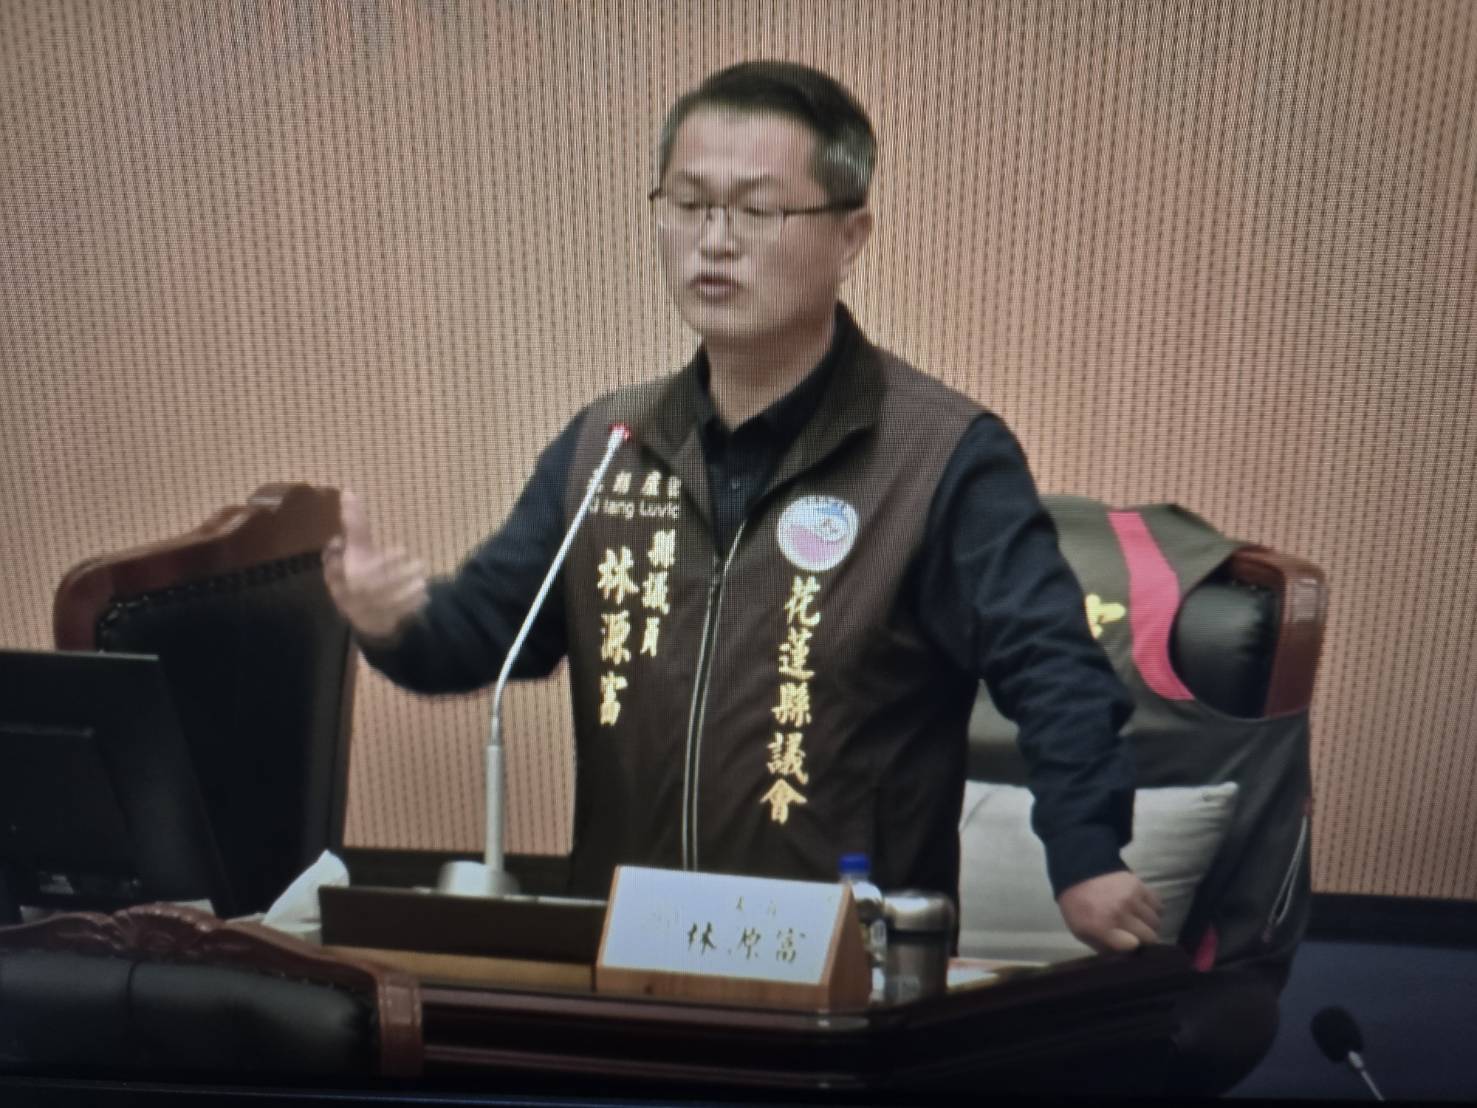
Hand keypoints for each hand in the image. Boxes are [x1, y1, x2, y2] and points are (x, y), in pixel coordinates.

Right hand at [322, 490, 427, 641]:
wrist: (368, 616)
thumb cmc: (359, 574)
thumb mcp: (356, 549)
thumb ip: (354, 523)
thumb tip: (349, 491)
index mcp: (337, 575)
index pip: (344, 567)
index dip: (369, 561)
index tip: (398, 551)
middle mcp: (346, 594)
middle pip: (369, 585)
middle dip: (394, 574)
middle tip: (418, 563)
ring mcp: (363, 613)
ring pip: (385, 601)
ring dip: (407, 589)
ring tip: (423, 578)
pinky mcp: (379, 626)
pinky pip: (397, 615)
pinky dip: (411, 605)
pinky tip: (424, 595)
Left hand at [1056, 871, 1163, 953]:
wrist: (1078, 873)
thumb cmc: (1079, 907)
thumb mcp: (1082, 933)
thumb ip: (1103, 948)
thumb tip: (1126, 957)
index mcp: (1102, 927)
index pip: (1133, 945)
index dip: (1135, 948)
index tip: (1132, 946)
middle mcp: (1119, 913)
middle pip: (1150, 936)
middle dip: (1145, 939)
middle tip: (1137, 934)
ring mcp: (1131, 898)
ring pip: (1156, 921)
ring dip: (1150, 924)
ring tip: (1139, 921)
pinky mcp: (1140, 885)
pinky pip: (1159, 904)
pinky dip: (1154, 909)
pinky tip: (1143, 909)